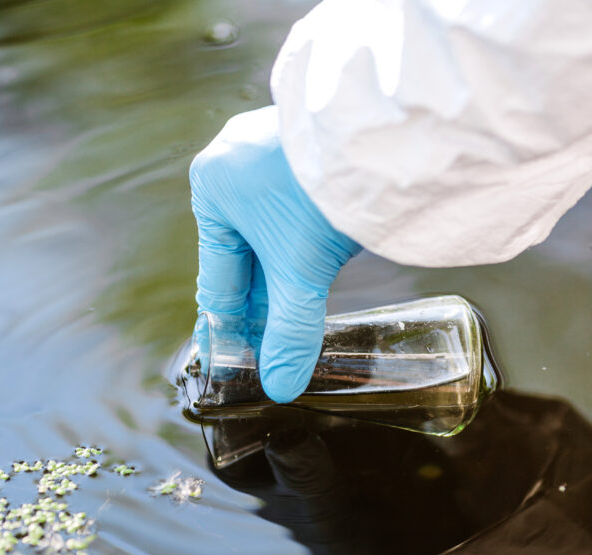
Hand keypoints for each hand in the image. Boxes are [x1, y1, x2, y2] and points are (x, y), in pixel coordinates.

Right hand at [190, 106, 360, 402]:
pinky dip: (305, 243)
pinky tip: (318, 268)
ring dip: (285, 276)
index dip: (227, 325)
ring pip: (274, 234)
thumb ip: (289, 332)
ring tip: (293, 319)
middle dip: (261, 305)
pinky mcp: (306, 147)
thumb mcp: (299, 271)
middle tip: (265, 350)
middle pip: (247, 257)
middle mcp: (233, 164)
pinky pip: (297, 210)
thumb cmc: (322, 193)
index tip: (227, 358)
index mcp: (211, 188)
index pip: (218, 277)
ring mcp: (270, 148)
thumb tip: (280, 386)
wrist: (380, 131)